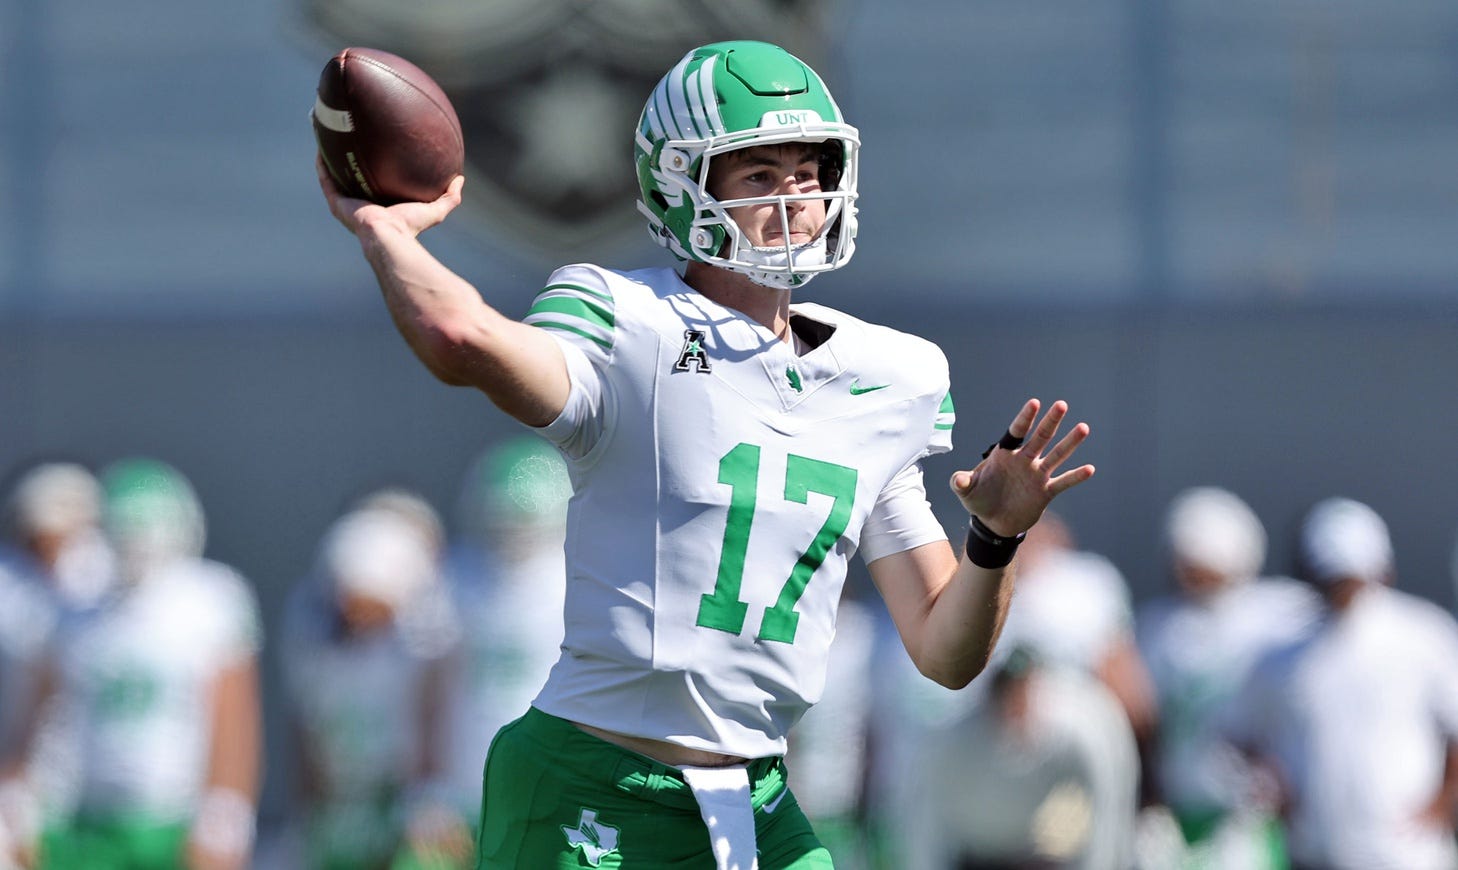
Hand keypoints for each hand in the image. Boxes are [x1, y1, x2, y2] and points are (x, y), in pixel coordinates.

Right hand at [316, 155, 462, 237]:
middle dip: (349, 162)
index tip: (375, 154)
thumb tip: (460, 179)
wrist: (389, 237)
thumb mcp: (434, 210)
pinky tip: (322, 147)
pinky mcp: (337, 203)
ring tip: (329, 137)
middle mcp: (360, 204)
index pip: (375, 186)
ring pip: (335, 177)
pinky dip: (323, 164)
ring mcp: (346, 204)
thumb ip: (449, 197)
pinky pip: (326, 180)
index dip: (373, 171)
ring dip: (331, 159)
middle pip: (352, 179)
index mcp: (380, 207)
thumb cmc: (410, 227)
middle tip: (349, 141)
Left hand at [950, 398, 1093, 536]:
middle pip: (1040, 437)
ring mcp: (1037, 475)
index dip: (1025, 418)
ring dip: (1069, 443)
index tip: (1035, 403)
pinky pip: (1063, 482)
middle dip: (1050, 421)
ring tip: (1083, 428)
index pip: (1016, 432)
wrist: (994, 523)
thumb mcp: (967, 492)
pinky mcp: (1046, 492)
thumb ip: (961, 482)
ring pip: (1056, 455)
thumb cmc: (979, 501)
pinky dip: (1076, 477)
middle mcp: (1024, 460)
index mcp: (1005, 454)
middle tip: (1061, 405)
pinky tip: (1090, 469)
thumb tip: (958, 480)